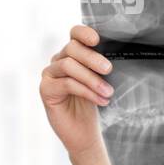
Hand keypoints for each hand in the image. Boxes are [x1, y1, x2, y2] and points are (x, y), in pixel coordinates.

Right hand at [40, 24, 113, 157]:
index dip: (83, 33)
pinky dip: (87, 91)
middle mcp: (59, 60)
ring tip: (108, 92)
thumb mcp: (102, 81)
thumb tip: (117, 56)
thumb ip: (103, 67)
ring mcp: (50, 74)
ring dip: (92, 79)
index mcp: (74, 54)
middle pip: (71, 48)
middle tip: (109, 69)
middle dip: (92, 58)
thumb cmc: (94, 103)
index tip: (97, 40)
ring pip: (68, 65)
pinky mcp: (46, 90)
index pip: (74, 34)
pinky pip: (66, 84)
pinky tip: (101, 100)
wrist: (85, 131)